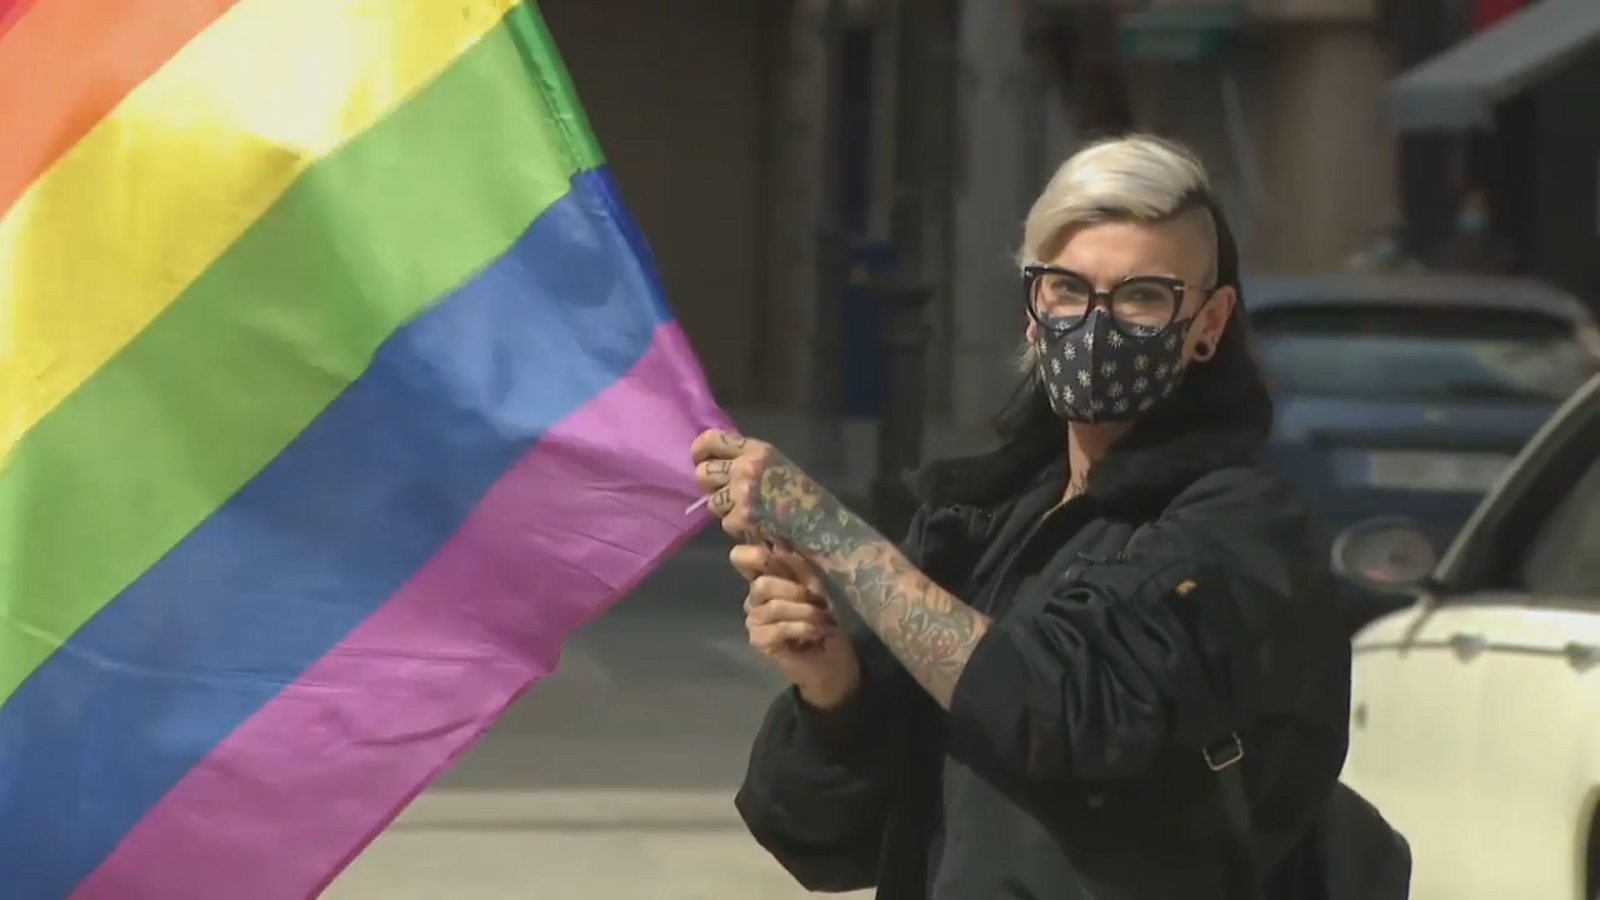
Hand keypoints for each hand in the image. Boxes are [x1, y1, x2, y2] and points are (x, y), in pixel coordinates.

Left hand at [692, 429, 822, 543]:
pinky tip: (759, 529)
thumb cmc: (806, 499)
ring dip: (726, 511)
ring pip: (712, 502)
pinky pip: (726, 524)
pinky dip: (739, 530)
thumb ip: (750, 462)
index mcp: (758, 450)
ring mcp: (742, 494)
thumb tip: (719, 465)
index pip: (711, 440)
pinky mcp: (742, 518)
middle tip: (726, 496)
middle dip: (711, 487)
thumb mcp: (778, 467)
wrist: (826, 528)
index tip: (700, 460)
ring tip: (750, 515)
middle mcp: (747, 467)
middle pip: (703, 473)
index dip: (700, 451)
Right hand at [731, 543, 859, 708]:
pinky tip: (817, 632)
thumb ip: (799, 566)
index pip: (743, 557)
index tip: (757, 538)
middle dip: (794, 589)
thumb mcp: (818, 586)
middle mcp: (755, 596)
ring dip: (805, 611)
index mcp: (767, 576)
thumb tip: (781, 542)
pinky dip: (803, 627)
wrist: (833, 659)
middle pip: (761, 583)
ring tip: (823, 619)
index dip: (749, 549)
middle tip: (817, 598)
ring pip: (773, 606)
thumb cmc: (826, 619)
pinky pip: (779, 628)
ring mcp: (754, 619)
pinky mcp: (759, 641)